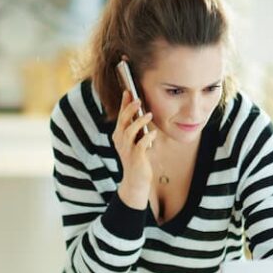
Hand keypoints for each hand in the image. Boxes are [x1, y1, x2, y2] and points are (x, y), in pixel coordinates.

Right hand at [113, 90, 156, 208]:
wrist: (136, 181)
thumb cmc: (138, 159)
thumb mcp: (136, 141)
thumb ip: (138, 129)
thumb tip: (144, 113)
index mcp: (119, 136)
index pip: (121, 116)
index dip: (124, 103)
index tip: (128, 91)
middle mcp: (120, 141)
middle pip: (122, 121)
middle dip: (129, 109)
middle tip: (138, 99)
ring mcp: (126, 149)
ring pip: (129, 131)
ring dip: (139, 121)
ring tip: (149, 114)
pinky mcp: (135, 157)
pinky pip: (140, 144)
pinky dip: (147, 137)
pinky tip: (153, 134)